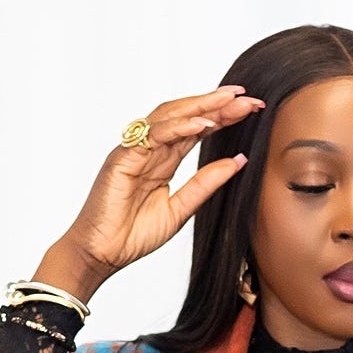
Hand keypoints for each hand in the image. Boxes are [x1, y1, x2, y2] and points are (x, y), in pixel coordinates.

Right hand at [34, 87, 263, 303]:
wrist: (102, 254)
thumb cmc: (133, 235)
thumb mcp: (180, 210)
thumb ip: (206, 184)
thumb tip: (238, 161)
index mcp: (163, 159)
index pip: (196, 129)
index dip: (222, 117)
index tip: (250, 109)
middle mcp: (149, 148)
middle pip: (186, 116)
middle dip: (217, 104)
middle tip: (248, 98)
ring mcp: (135, 150)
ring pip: (170, 116)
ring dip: (201, 106)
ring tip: (230, 101)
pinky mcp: (123, 158)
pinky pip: (152, 135)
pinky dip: (178, 127)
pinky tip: (203, 124)